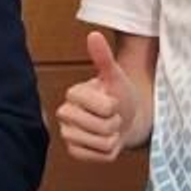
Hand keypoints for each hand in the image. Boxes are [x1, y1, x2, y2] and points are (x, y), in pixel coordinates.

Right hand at [55, 31, 137, 160]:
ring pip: (102, 142)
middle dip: (115, 123)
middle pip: (101, 126)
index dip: (114, 106)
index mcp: (73, 94)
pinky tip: (105, 141)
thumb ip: (103, 57)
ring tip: (109, 128)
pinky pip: (98, 156)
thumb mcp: (115, 76)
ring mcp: (68, 134)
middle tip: (112, 116)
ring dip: (113, 137)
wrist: (126, 119)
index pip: (103, 107)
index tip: (111, 101)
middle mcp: (65, 114)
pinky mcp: (74, 151)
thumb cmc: (119, 96)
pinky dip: (109, 151)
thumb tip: (93, 34)